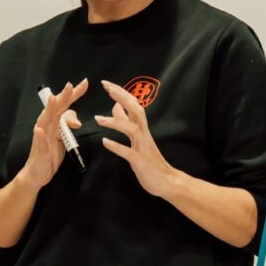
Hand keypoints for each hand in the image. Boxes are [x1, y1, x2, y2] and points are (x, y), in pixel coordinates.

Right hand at [18, 79, 87, 189]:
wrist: (36, 175)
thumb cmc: (49, 154)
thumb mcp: (63, 138)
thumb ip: (68, 126)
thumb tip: (77, 121)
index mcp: (53, 123)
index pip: (64, 105)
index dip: (73, 94)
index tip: (85, 83)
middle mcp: (45, 127)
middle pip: (55, 108)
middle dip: (63, 96)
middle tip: (71, 85)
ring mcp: (41, 139)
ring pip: (44, 121)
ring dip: (49, 110)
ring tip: (54, 99)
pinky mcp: (40, 152)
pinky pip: (40, 144)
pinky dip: (39, 137)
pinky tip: (39, 130)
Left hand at [95, 79, 179, 198]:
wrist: (167, 181)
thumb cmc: (150, 160)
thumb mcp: (137, 137)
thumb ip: (127, 122)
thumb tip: (116, 106)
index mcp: (142, 128)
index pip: (133, 105)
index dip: (121, 93)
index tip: (107, 84)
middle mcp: (144, 134)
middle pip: (136, 110)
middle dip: (122, 97)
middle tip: (107, 88)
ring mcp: (142, 147)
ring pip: (131, 129)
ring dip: (115, 122)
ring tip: (98, 119)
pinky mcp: (139, 161)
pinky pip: (127, 152)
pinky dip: (116, 146)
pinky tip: (105, 142)